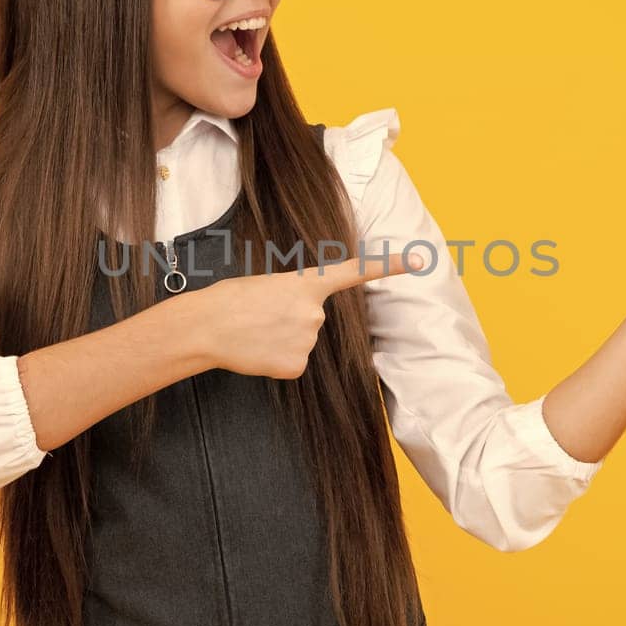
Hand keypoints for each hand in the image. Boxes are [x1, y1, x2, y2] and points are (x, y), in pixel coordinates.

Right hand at [190, 249, 422, 378]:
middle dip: (291, 320)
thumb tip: (303, 322)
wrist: (206, 326)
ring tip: (254, 332)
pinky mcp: (296, 366)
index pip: (356, 271)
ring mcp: (308, 341)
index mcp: (307, 283)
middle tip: (259, 316)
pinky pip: (293, 363)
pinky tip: (257, 351)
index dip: (390, 265)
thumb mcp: (267, 285)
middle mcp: (315, 312)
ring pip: (302, 342)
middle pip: (313, 320)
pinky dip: (275, 360)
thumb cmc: (230, 300)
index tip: (420, 260)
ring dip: (281, 340)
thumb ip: (294, 298)